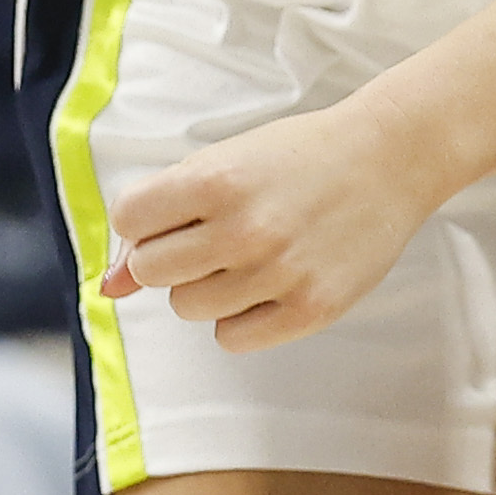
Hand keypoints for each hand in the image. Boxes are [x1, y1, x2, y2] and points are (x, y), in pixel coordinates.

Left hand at [103, 100, 446, 350]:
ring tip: (245, 257)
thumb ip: (163, 217)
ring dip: (205, 287)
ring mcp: (278, 273)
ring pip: (188, 308)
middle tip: (211, 236)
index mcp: (217, 179)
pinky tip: (266, 285)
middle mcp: (243, 228)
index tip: (175, 213)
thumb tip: (107, 286)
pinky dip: (239, 318)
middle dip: (170, 257)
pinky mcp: (309, 309)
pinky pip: (232, 338)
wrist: (387, 158)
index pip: (129, 219)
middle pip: (152, 271)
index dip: (145, 219)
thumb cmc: (298, 157)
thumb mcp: (225, 164)